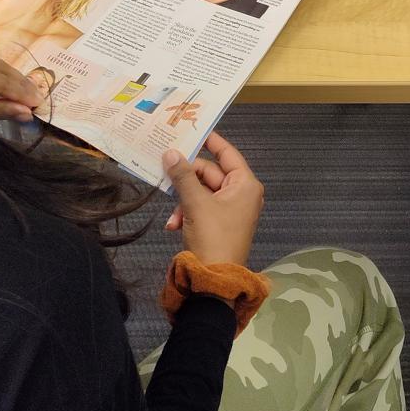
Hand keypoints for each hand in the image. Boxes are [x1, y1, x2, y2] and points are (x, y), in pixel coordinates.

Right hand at [162, 132, 263, 267]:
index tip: (194, 129)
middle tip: (164, 175)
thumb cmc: (213, 237)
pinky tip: (174, 226)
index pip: (227, 153)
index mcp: (244, 184)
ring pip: (201, 192)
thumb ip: (183, 176)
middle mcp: (241, 193)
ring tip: (172, 216)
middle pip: (209, 173)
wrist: (214, 281)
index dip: (211, 141)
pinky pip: (201, 208)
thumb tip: (171, 153)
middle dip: (186, 180)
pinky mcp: (219, 223)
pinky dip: (186, 213)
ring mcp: (231, 209)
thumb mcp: (195, 204)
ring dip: (183, 201)